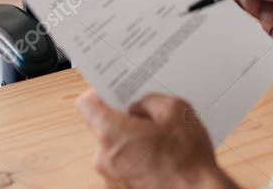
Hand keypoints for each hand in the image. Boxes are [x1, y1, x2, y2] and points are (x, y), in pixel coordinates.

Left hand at [76, 90, 236, 188]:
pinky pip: (125, 170)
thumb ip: (150, 101)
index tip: (112, 92)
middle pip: (104, 130)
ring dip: (134, 145)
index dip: (99, 95)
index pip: (86, 105)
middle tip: (151, 118)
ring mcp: (111, 181)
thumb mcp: (176, 111)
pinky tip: (162, 162)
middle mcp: (105, 159)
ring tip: (162, 144)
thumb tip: (140, 106)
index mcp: (112, 133)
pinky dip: (139, 164)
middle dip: (125, 122)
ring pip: (117, 151)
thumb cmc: (187, 160)